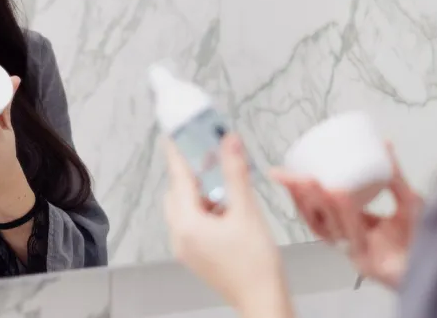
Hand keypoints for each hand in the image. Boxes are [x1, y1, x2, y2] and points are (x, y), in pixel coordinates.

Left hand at [164, 134, 290, 316]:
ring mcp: (186, 248)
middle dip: (193, 174)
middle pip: (178, 193)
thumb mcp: (247, 211)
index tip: (174, 135)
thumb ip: (235, 173)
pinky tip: (228, 209)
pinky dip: (206, 210)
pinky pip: (193, 223)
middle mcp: (180, 237)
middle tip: (210, 158)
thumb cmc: (255, 266)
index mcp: (187, 225)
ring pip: (186, 209)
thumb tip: (229, 143)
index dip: (178, 153)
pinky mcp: (196, 255)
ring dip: (202, 193)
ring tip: (226, 186)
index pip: (178, 178)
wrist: (262, 301)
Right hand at [271, 142, 422, 287]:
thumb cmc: (428, 240)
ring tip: (306, 179)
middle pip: (315, 217)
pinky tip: (337, 193)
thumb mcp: (408, 200)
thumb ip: (395, 175)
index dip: (301, 191)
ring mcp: (356, 252)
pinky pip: (351, 234)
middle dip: (297, 194)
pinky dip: (344, 212)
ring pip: (327, 226)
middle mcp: (349, 239)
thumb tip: (385, 144)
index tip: (287, 172)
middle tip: (284, 174)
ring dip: (314, 201)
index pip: (319, 208)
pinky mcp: (366, 261)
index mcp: (354, 226)